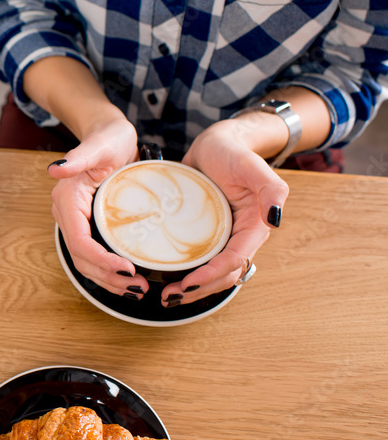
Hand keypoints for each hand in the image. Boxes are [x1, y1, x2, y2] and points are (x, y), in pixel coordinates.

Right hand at [48, 116, 144, 297]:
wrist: (110, 137)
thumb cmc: (108, 138)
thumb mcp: (99, 145)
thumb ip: (79, 157)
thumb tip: (55, 169)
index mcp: (66, 199)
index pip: (78, 240)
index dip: (100, 259)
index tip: (127, 268)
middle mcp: (67, 214)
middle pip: (81, 257)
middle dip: (107, 277)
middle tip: (137, 287)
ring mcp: (76, 222)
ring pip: (85, 262)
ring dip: (108, 280)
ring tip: (135, 289)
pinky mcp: (88, 226)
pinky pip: (93, 255)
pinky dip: (108, 271)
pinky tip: (127, 279)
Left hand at [162, 119, 287, 305]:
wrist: (216, 142)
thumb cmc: (234, 151)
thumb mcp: (251, 165)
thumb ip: (271, 189)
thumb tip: (275, 218)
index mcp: (254, 227)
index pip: (234, 259)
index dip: (212, 275)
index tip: (188, 283)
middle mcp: (238, 236)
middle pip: (223, 274)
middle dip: (200, 290)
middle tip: (171, 297)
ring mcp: (220, 237)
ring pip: (211, 273)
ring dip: (192, 288)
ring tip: (167, 296)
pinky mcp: (203, 234)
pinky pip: (197, 260)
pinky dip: (184, 272)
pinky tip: (164, 277)